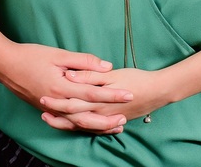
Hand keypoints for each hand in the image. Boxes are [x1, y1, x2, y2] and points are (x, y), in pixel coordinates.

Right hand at [0, 43, 130, 133]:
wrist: (5, 65)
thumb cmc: (30, 56)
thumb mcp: (58, 54)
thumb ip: (83, 61)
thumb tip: (106, 66)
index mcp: (61, 87)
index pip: (93, 94)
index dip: (112, 94)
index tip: (129, 94)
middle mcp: (57, 102)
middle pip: (87, 115)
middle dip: (108, 117)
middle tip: (125, 118)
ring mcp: (51, 108)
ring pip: (78, 123)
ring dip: (97, 125)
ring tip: (114, 126)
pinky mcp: (46, 110)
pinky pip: (67, 122)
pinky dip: (81, 125)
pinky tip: (91, 125)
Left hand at [41, 67, 172, 132]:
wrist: (159, 91)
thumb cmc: (137, 79)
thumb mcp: (113, 74)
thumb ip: (91, 75)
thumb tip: (71, 75)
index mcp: (99, 100)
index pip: (72, 103)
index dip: (56, 101)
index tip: (42, 97)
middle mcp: (100, 113)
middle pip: (73, 116)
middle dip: (56, 114)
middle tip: (42, 108)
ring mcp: (106, 118)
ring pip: (81, 124)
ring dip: (65, 122)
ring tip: (50, 118)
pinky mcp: (111, 119)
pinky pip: (91, 127)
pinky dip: (79, 126)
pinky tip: (72, 122)